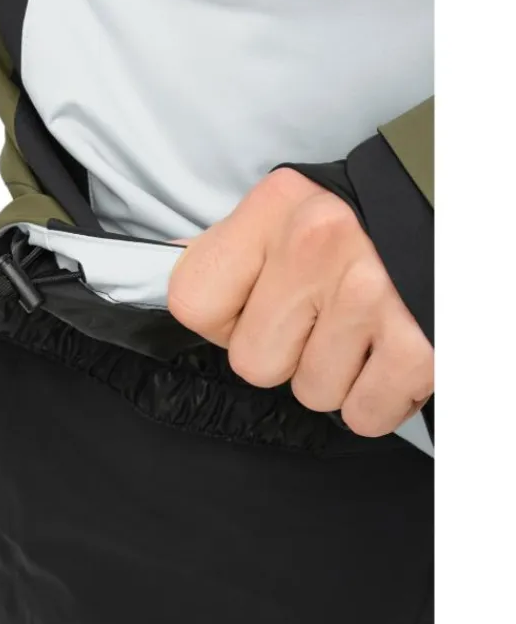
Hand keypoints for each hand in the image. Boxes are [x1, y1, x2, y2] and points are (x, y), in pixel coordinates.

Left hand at [167, 167, 432, 436]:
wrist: (462, 214)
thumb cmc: (370, 224)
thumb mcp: (293, 211)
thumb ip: (236, 255)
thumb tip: (160, 290)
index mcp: (277, 208)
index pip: (192, 302)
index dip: (223, 321)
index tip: (254, 307)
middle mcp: (319, 246)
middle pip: (253, 363)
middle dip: (287, 354)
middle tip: (325, 318)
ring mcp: (372, 297)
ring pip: (311, 393)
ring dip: (337, 375)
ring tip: (366, 329)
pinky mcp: (422, 347)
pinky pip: (365, 414)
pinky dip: (380, 398)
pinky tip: (394, 353)